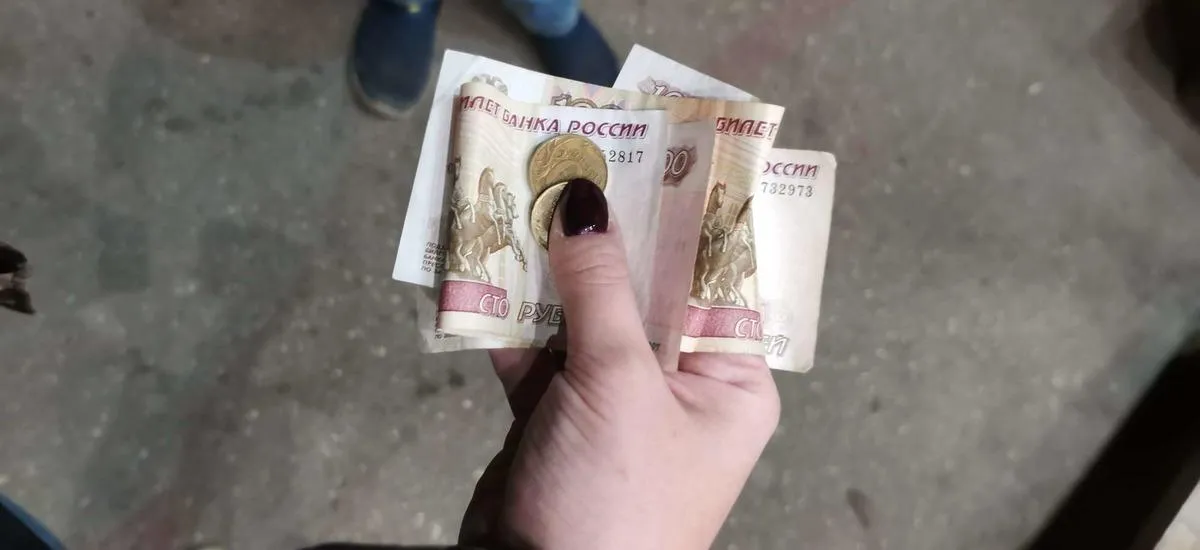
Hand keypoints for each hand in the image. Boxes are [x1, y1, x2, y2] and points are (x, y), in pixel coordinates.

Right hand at [459, 179, 780, 549]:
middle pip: (646, 289)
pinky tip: (480, 263)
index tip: (654, 148)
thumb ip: (602, 289)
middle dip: (606, 233)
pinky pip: (537, 349)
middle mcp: (679, 385)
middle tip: (573, 155)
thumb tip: (588, 198)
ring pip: (584, 314)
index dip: (686, 216)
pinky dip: (509, 315)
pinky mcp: (556, 417)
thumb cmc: (613, 498)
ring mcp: (614, 401)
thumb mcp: (618, 383)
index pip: (718, 279)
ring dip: (549, 268)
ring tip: (520, 192)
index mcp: (729, 381)